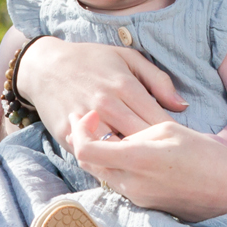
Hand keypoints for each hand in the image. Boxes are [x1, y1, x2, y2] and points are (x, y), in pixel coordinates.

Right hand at [18, 37, 186, 155]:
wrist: (44, 66)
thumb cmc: (91, 60)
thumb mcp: (128, 58)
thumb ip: (158, 81)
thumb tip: (182, 106)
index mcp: (124, 86)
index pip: (159, 121)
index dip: (173, 136)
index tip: (181, 145)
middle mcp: (106, 105)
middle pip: (141, 140)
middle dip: (157, 152)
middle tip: (170, 162)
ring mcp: (86, 121)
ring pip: (117, 153)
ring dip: (132, 161)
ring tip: (146, 167)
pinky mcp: (68, 135)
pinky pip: (93, 157)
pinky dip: (107, 163)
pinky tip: (120, 166)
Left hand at [74, 118, 226, 221]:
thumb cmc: (206, 154)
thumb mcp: (167, 130)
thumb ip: (135, 133)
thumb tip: (116, 138)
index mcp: (136, 160)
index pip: (85, 149)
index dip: (80, 130)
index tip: (91, 115)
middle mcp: (131, 183)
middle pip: (88, 163)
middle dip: (84, 140)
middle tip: (92, 122)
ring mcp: (137, 197)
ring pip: (103, 174)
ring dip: (100, 155)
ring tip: (112, 134)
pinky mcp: (146, 205)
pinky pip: (120, 183)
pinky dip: (116, 166)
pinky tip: (129, 153)